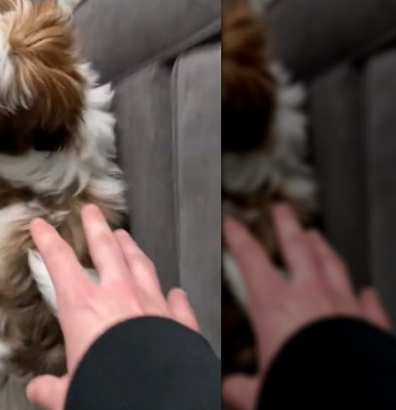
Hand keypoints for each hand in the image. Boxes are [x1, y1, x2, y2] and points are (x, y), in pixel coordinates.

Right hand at [26, 204, 200, 409]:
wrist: (158, 398)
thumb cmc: (111, 388)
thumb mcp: (69, 392)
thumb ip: (52, 388)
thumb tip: (39, 391)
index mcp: (84, 308)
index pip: (60, 263)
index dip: (48, 240)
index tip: (41, 226)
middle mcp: (119, 297)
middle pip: (106, 250)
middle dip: (96, 227)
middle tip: (91, 212)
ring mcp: (152, 306)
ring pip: (141, 266)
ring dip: (132, 249)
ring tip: (126, 237)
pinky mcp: (179, 324)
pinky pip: (178, 304)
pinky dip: (175, 296)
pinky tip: (176, 292)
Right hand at [222, 204, 391, 409]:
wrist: (352, 399)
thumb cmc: (303, 386)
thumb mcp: (259, 391)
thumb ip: (241, 386)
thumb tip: (230, 389)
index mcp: (274, 305)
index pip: (250, 259)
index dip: (238, 238)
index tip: (233, 225)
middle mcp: (310, 297)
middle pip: (297, 248)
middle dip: (287, 226)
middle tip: (282, 211)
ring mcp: (344, 306)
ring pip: (333, 265)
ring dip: (323, 248)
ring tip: (317, 237)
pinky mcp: (372, 325)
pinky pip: (369, 303)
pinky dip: (366, 296)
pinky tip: (368, 292)